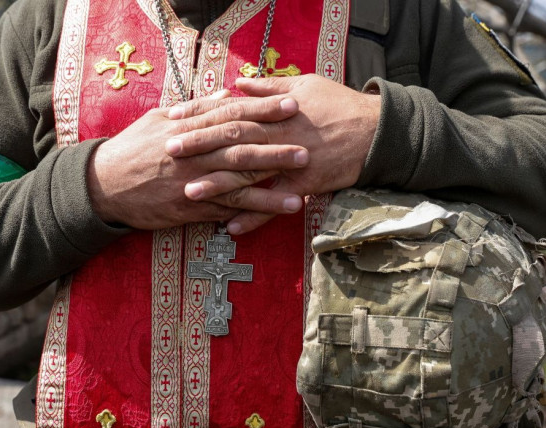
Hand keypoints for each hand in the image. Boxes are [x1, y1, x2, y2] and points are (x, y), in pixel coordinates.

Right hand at [86, 92, 308, 229]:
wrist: (103, 186)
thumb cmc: (132, 149)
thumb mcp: (159, 120)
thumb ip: (195, 108)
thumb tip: (226, 94)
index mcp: (187, 127)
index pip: (231, 114)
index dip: (263, 110)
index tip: (291, 104)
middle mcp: (193, 153)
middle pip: (241, 147)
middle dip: (276, 145)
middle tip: (307, 144)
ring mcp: (193, 181)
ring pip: (238, 182)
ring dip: (272, 185)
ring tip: (303, 186)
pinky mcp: (191, 207)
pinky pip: (227, 209)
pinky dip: (254, 211)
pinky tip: (277, 212)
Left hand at [175, 74, 380, 233]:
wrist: (376, 133)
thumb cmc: (339, 106)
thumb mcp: (305, 86)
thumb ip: (269, 87)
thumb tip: (239, 82)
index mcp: (275, 110)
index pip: (230, 109)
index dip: (200, 113)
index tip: (174, 116)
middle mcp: (278, 134)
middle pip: (232, 138)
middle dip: (199, 144)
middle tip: (169, 149)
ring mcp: (291, 162)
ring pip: (249, 173)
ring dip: (218, 184)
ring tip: (189, 192)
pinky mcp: (304, 186)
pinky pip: (275, 205)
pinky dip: (255, 217)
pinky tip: (231, 227)